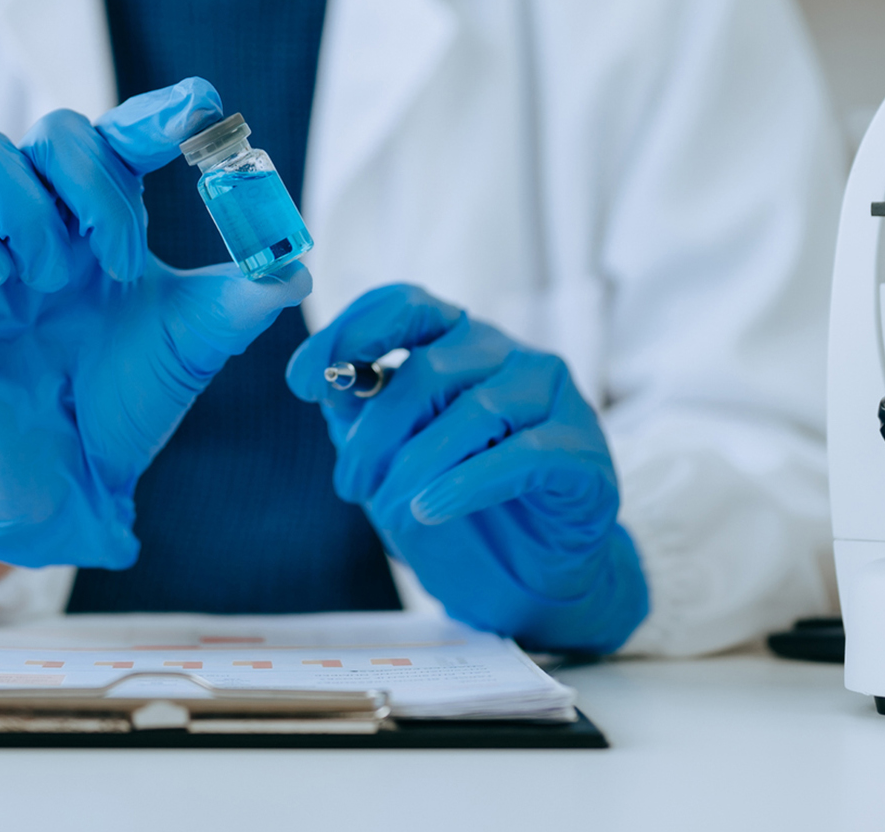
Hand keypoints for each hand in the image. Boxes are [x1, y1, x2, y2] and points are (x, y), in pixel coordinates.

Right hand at [0, 79, 309, 568]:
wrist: (65, 472)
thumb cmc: (125, 394)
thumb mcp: (195, 342)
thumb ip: (245, 299)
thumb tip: (297, 267)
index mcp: (108, 214)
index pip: (125, 135)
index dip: (160, 112)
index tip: (203, 106)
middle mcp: (47, 212)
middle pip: (56, 130)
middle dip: (96, 185)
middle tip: (123, 264)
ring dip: (28, 209)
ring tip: (55, 278)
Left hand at [286, 285, 647, 652]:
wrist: (533, 577)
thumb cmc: (461, 505)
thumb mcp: (396, 457)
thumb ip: (364, 415)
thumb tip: (324, 384)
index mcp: (461, 342)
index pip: (405, 306)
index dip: (349, 331)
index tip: (301, 380)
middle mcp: (511, 356)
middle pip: (431, 369)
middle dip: (376, 431)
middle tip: (349, 483)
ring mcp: (554, 398)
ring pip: (475, 411)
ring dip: (417, 465)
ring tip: (389, 510)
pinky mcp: (582, 451)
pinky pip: (523, 455)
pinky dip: (468, 484)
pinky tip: (432, 510)